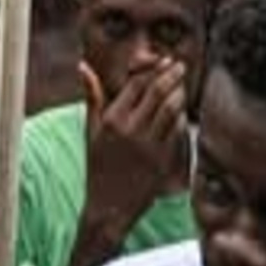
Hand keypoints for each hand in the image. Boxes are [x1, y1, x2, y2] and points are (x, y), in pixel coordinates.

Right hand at [79, 59, 187, 236]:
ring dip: (179, 93)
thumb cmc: (98, 166)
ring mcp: (150, 146)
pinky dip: (182, 117)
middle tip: (179, 65)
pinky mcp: (164, 160)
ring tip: (181, 84)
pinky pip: (178, 131)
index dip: (151, 67)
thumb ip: (92, 96)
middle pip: (157, 92)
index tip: (162, 59)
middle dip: (171, 75)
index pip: (136, 84)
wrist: (109, 206)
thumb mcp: (90, 130)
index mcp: (112, 120)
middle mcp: (132, 130)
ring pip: (171, 109)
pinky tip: (181, 110)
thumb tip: (83, 66)